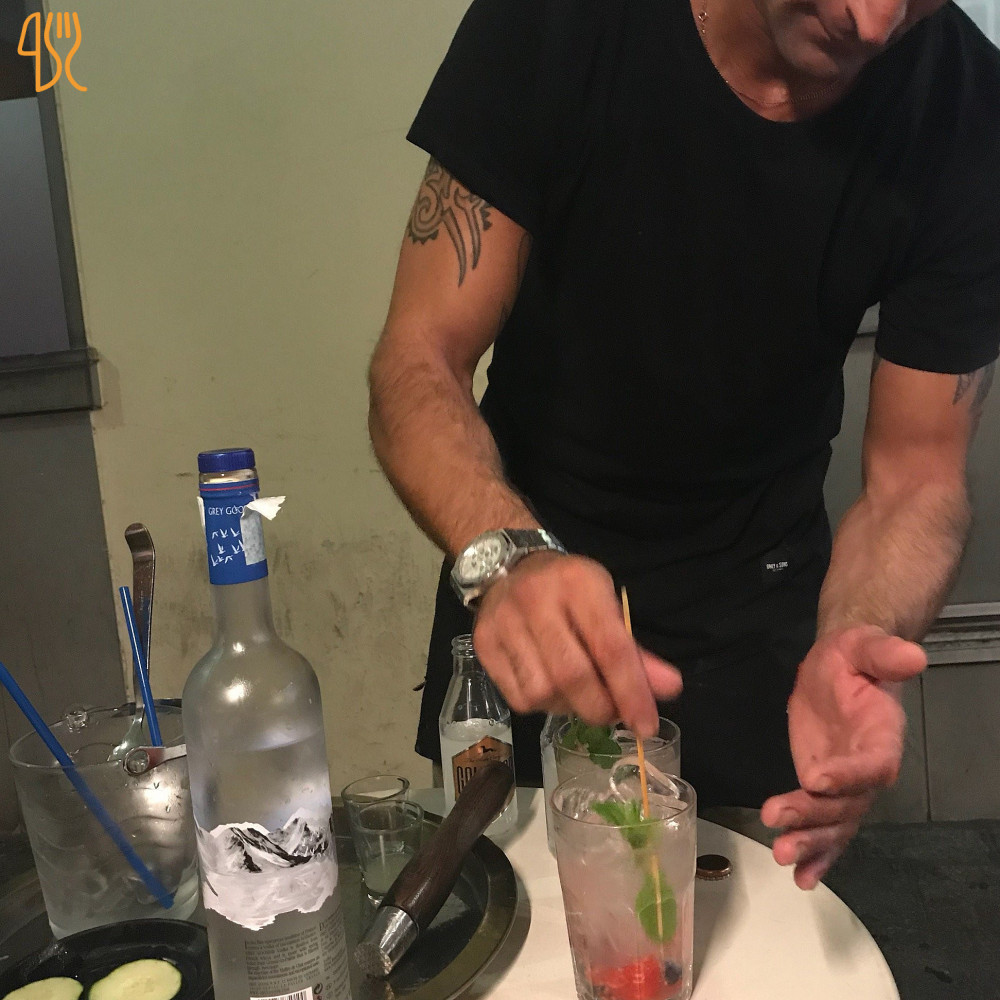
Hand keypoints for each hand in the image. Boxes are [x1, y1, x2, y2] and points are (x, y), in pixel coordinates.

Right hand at [471, 552, 681, 736]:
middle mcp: (536, 600)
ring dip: (568, 707)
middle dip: (600, 707)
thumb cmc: (568, 589)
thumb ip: (635, 651)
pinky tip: (550, 688)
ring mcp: (504, 623)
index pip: (610, 647)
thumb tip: (669, 689)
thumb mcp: (607, 606)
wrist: (508, 567)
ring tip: (578, 694)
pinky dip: (542, 705)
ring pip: (542, 692)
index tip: (647, 725)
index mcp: (578, 583)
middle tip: (612, 714)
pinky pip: (518, 698)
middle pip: (572, 675)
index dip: (632, 692)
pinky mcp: (482, 644)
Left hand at [761, 625, 925, 888]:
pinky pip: (826, 827)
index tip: (815, 779)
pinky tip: (799, 876)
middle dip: (814, 821)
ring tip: (781, 854)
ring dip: (809, 842)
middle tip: (781, 835)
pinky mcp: (826, 791)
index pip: (873, 765)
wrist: (841, 668)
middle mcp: (869, 769)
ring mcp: (847, 785)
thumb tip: (912, 655)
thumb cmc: (853, 656)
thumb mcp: (863, 646)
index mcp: (881, 737)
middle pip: (848, 805)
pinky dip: (816, 854)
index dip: (849, 775)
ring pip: (834, 824)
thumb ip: (884, 653)